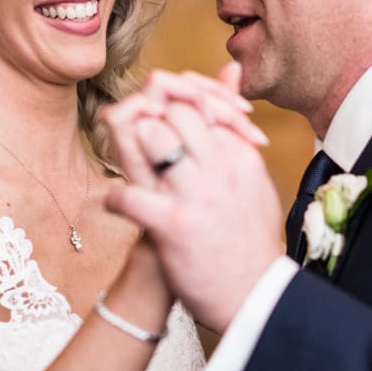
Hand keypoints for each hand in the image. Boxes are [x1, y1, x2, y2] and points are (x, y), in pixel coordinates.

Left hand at [103, 66, 284, 331]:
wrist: (256, 298)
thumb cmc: (249, 240)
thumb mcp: (251, 174)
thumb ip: (234, 126)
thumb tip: (229, 73)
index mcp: (241, 154)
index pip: (199, 105)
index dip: (171, 109)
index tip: (157, 125)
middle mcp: (221, 167)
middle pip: (174, 111)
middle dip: (149, 117)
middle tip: (135, 138)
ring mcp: (197, 194)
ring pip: (153, 136)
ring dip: (131, 145)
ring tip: (129, 167)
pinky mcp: (174, 226)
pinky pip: (129, 195)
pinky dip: (115, 198)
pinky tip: (116, 206)